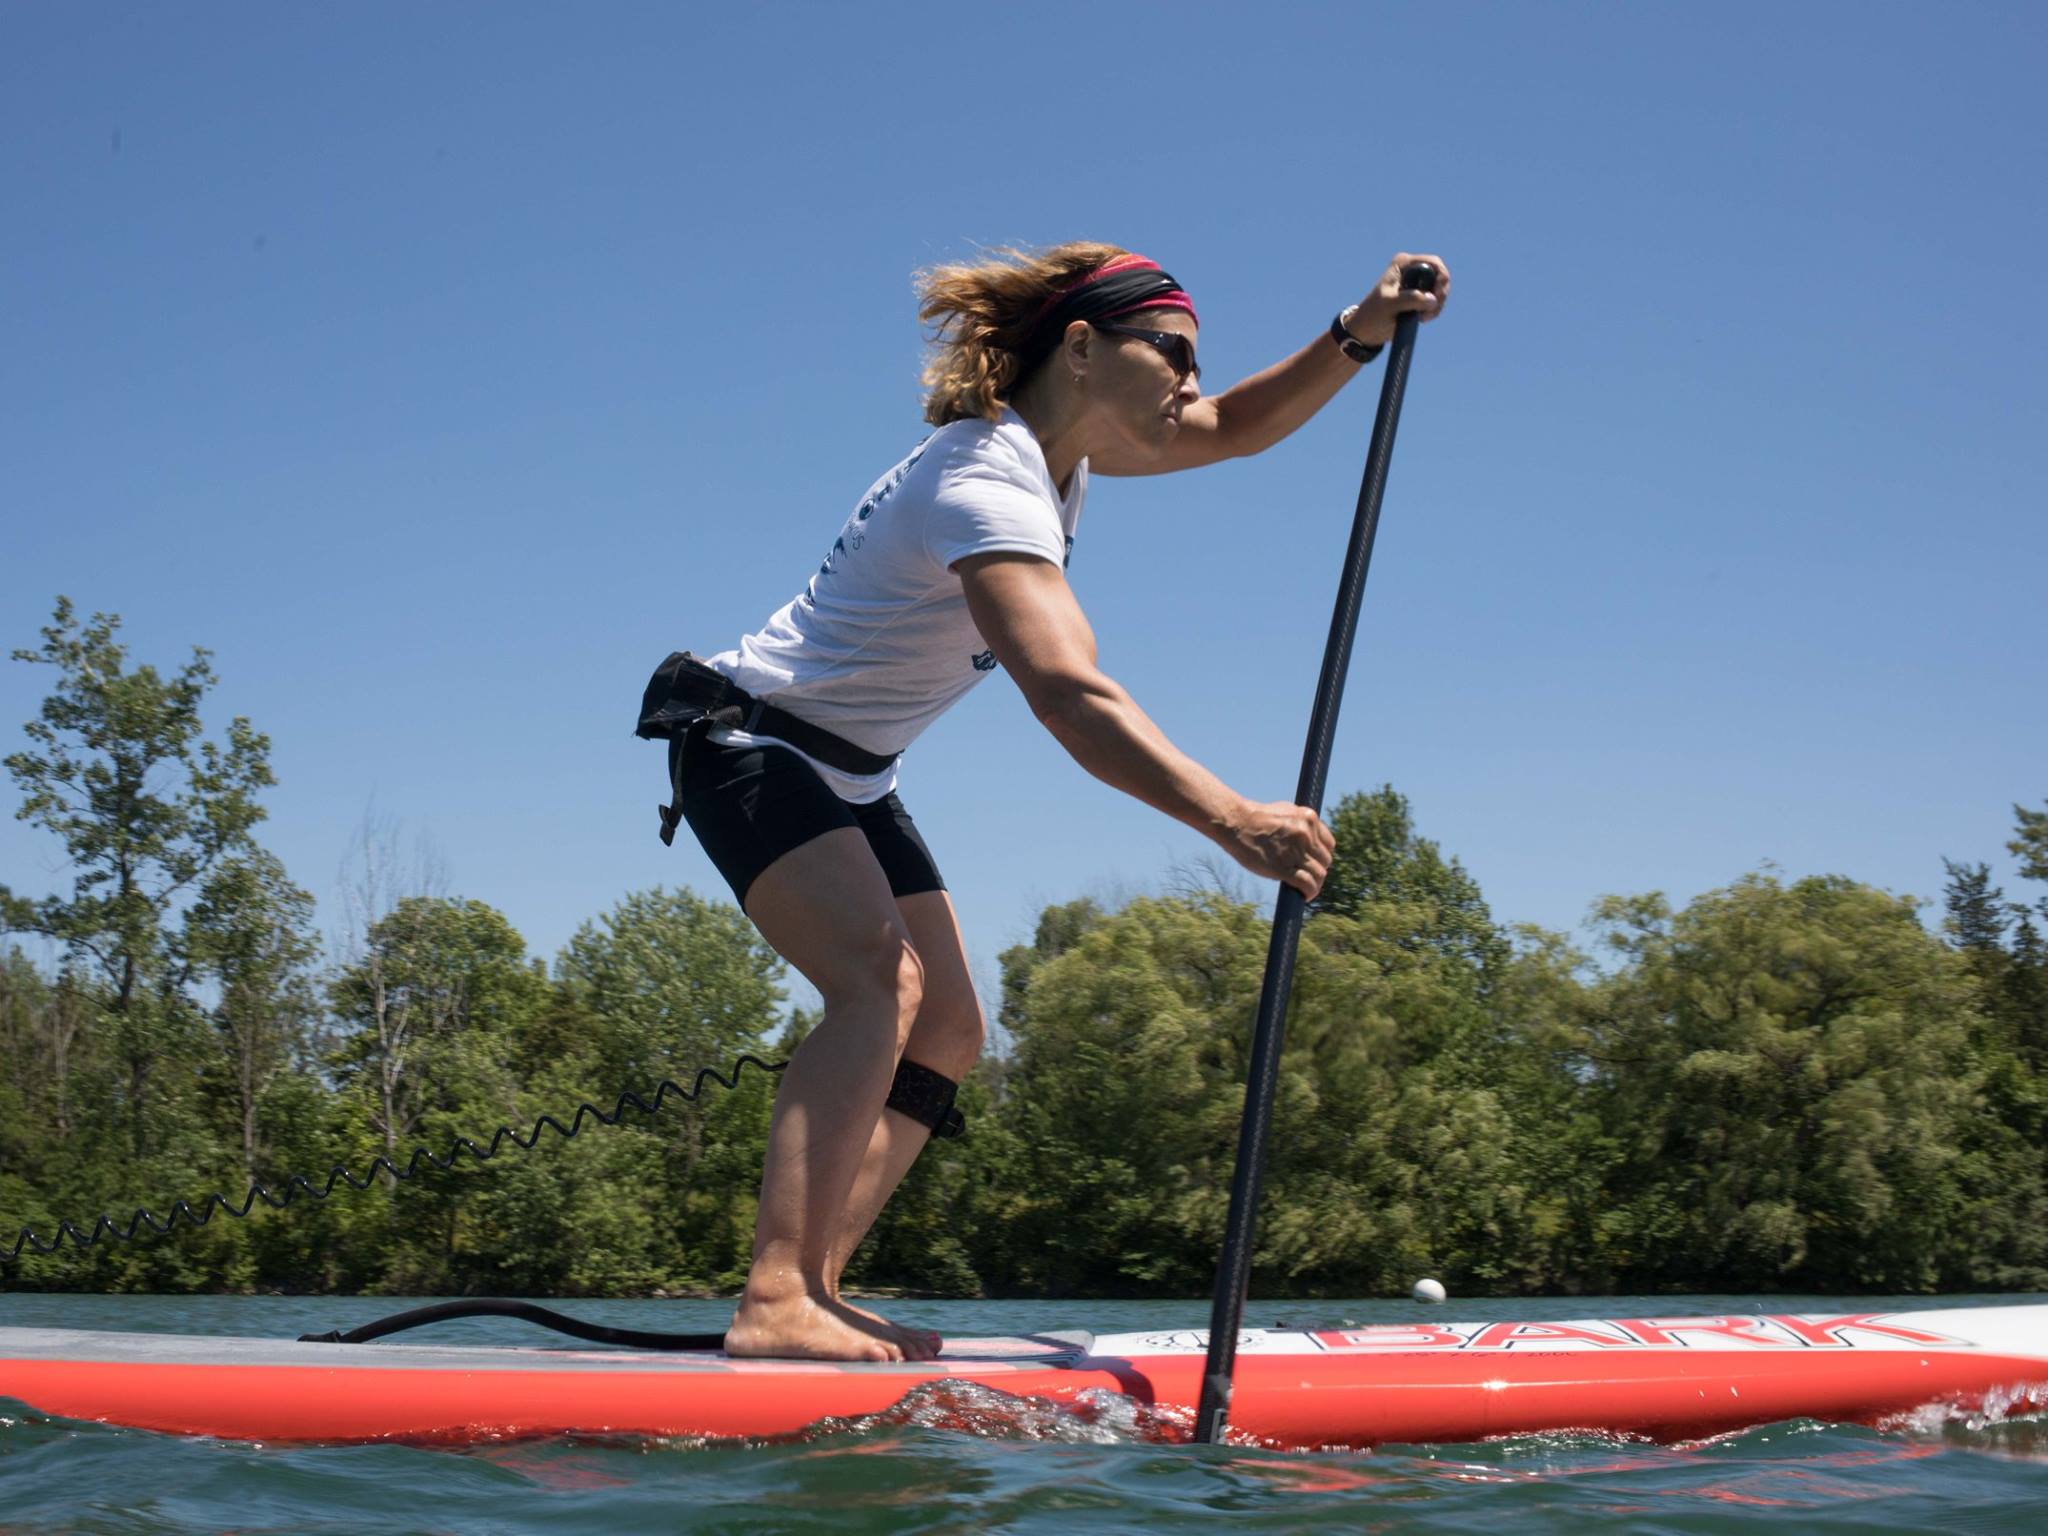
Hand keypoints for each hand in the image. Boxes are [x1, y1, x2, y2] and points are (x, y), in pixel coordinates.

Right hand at [1221, 798, 1335, 899]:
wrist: (1236, 822)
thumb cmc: (1256, 817)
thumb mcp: (1285, 811)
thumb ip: (1300, 824)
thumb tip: (1309, 837)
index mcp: (1309, 818)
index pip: (1329, 844)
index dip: (1322, 856)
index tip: (1314, 862)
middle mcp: (1307, 834)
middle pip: (1325, 861)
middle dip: (1318, 870)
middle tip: (1307, 876)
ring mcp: (1296, 851)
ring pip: (1319, 874)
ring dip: (1315, 884)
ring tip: (1307, 889)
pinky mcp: (1284, 867)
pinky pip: (1307, 883)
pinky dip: (1310, 892)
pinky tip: (1305, 896)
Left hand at [1346, 252, 1450, 346]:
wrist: (1367, 330)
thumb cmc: (1373, 314)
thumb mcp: (1390, 305)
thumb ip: (1411, 299)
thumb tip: (1433, 300)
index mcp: (1403, 264)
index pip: (1433, 263)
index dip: (1441, 278)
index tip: (1436, 297)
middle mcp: (1411, 269)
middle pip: (1440, 276)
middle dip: (1440, 294)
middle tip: (1431, 311)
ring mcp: (1416, 283)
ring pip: (1440, 290)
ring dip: (1437, 305)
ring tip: (1423, 318)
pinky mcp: (1418, 296)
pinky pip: (1436, 300)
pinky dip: (1434, 310)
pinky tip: (1422, 319)